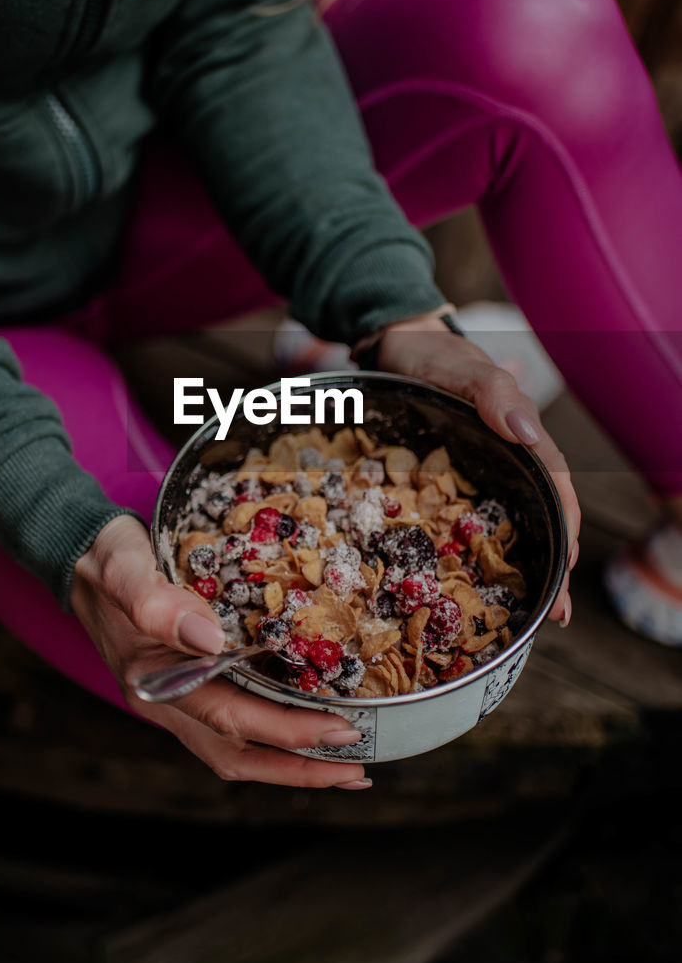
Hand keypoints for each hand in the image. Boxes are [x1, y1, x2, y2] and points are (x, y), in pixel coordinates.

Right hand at [70, 515, 369, 786]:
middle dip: (300, 766)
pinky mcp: (186, 687)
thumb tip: (210, 639)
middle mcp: (165, 703)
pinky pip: (233, 727)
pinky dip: (272, 738)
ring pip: (236, 749)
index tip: (342, 730)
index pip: (232, 719)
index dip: (289, 732)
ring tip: (344, 767)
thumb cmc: (103, 559)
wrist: (76, 553)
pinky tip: (305, 728)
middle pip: (238, 753)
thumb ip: (157, 603)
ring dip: (289, 763)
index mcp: (153, 684)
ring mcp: (175, 700)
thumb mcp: (124, 569)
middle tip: (358, 766)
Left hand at [374, 312, 579, 625]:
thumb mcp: (464, 367)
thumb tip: (527, 433)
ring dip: (517, 567)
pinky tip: (462, 584)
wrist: (395, 345)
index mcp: (520, 436)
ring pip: (505, 525)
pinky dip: (469, 552)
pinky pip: (463, 519)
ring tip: (520, 616)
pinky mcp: (445, 481)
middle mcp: (504, 460)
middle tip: (553, 614)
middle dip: (549, 564)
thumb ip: (494, 393)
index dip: (565, 526)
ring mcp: (476, 473)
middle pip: (537, 516)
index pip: (555, 485)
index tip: (568, 566)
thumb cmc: (434, 356)